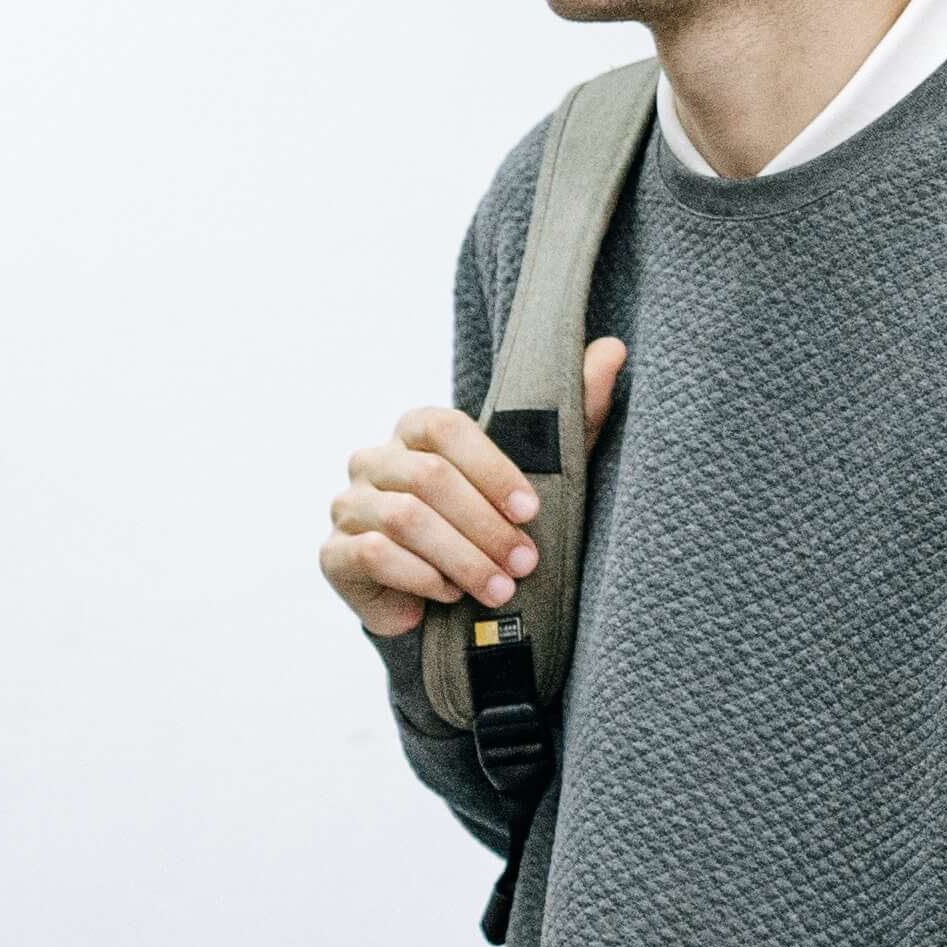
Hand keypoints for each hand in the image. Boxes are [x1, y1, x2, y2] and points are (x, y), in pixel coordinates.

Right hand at [315, 337, 624, 641]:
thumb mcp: (541, 472)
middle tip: (524, 563)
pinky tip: (451, 594)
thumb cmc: (490, 526)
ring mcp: (347, 505)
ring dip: (461, 558)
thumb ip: (574, 411)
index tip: (532, 512)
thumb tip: (613, 349)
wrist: (440, 598)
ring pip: (404, 519)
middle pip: (428, 478)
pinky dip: (423, 577)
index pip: (444, 428)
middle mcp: (373, 460)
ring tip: (498, 588)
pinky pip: (375, 555)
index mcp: (414, 430)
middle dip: (484, 526)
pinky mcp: (333, 553)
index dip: (491, 470)